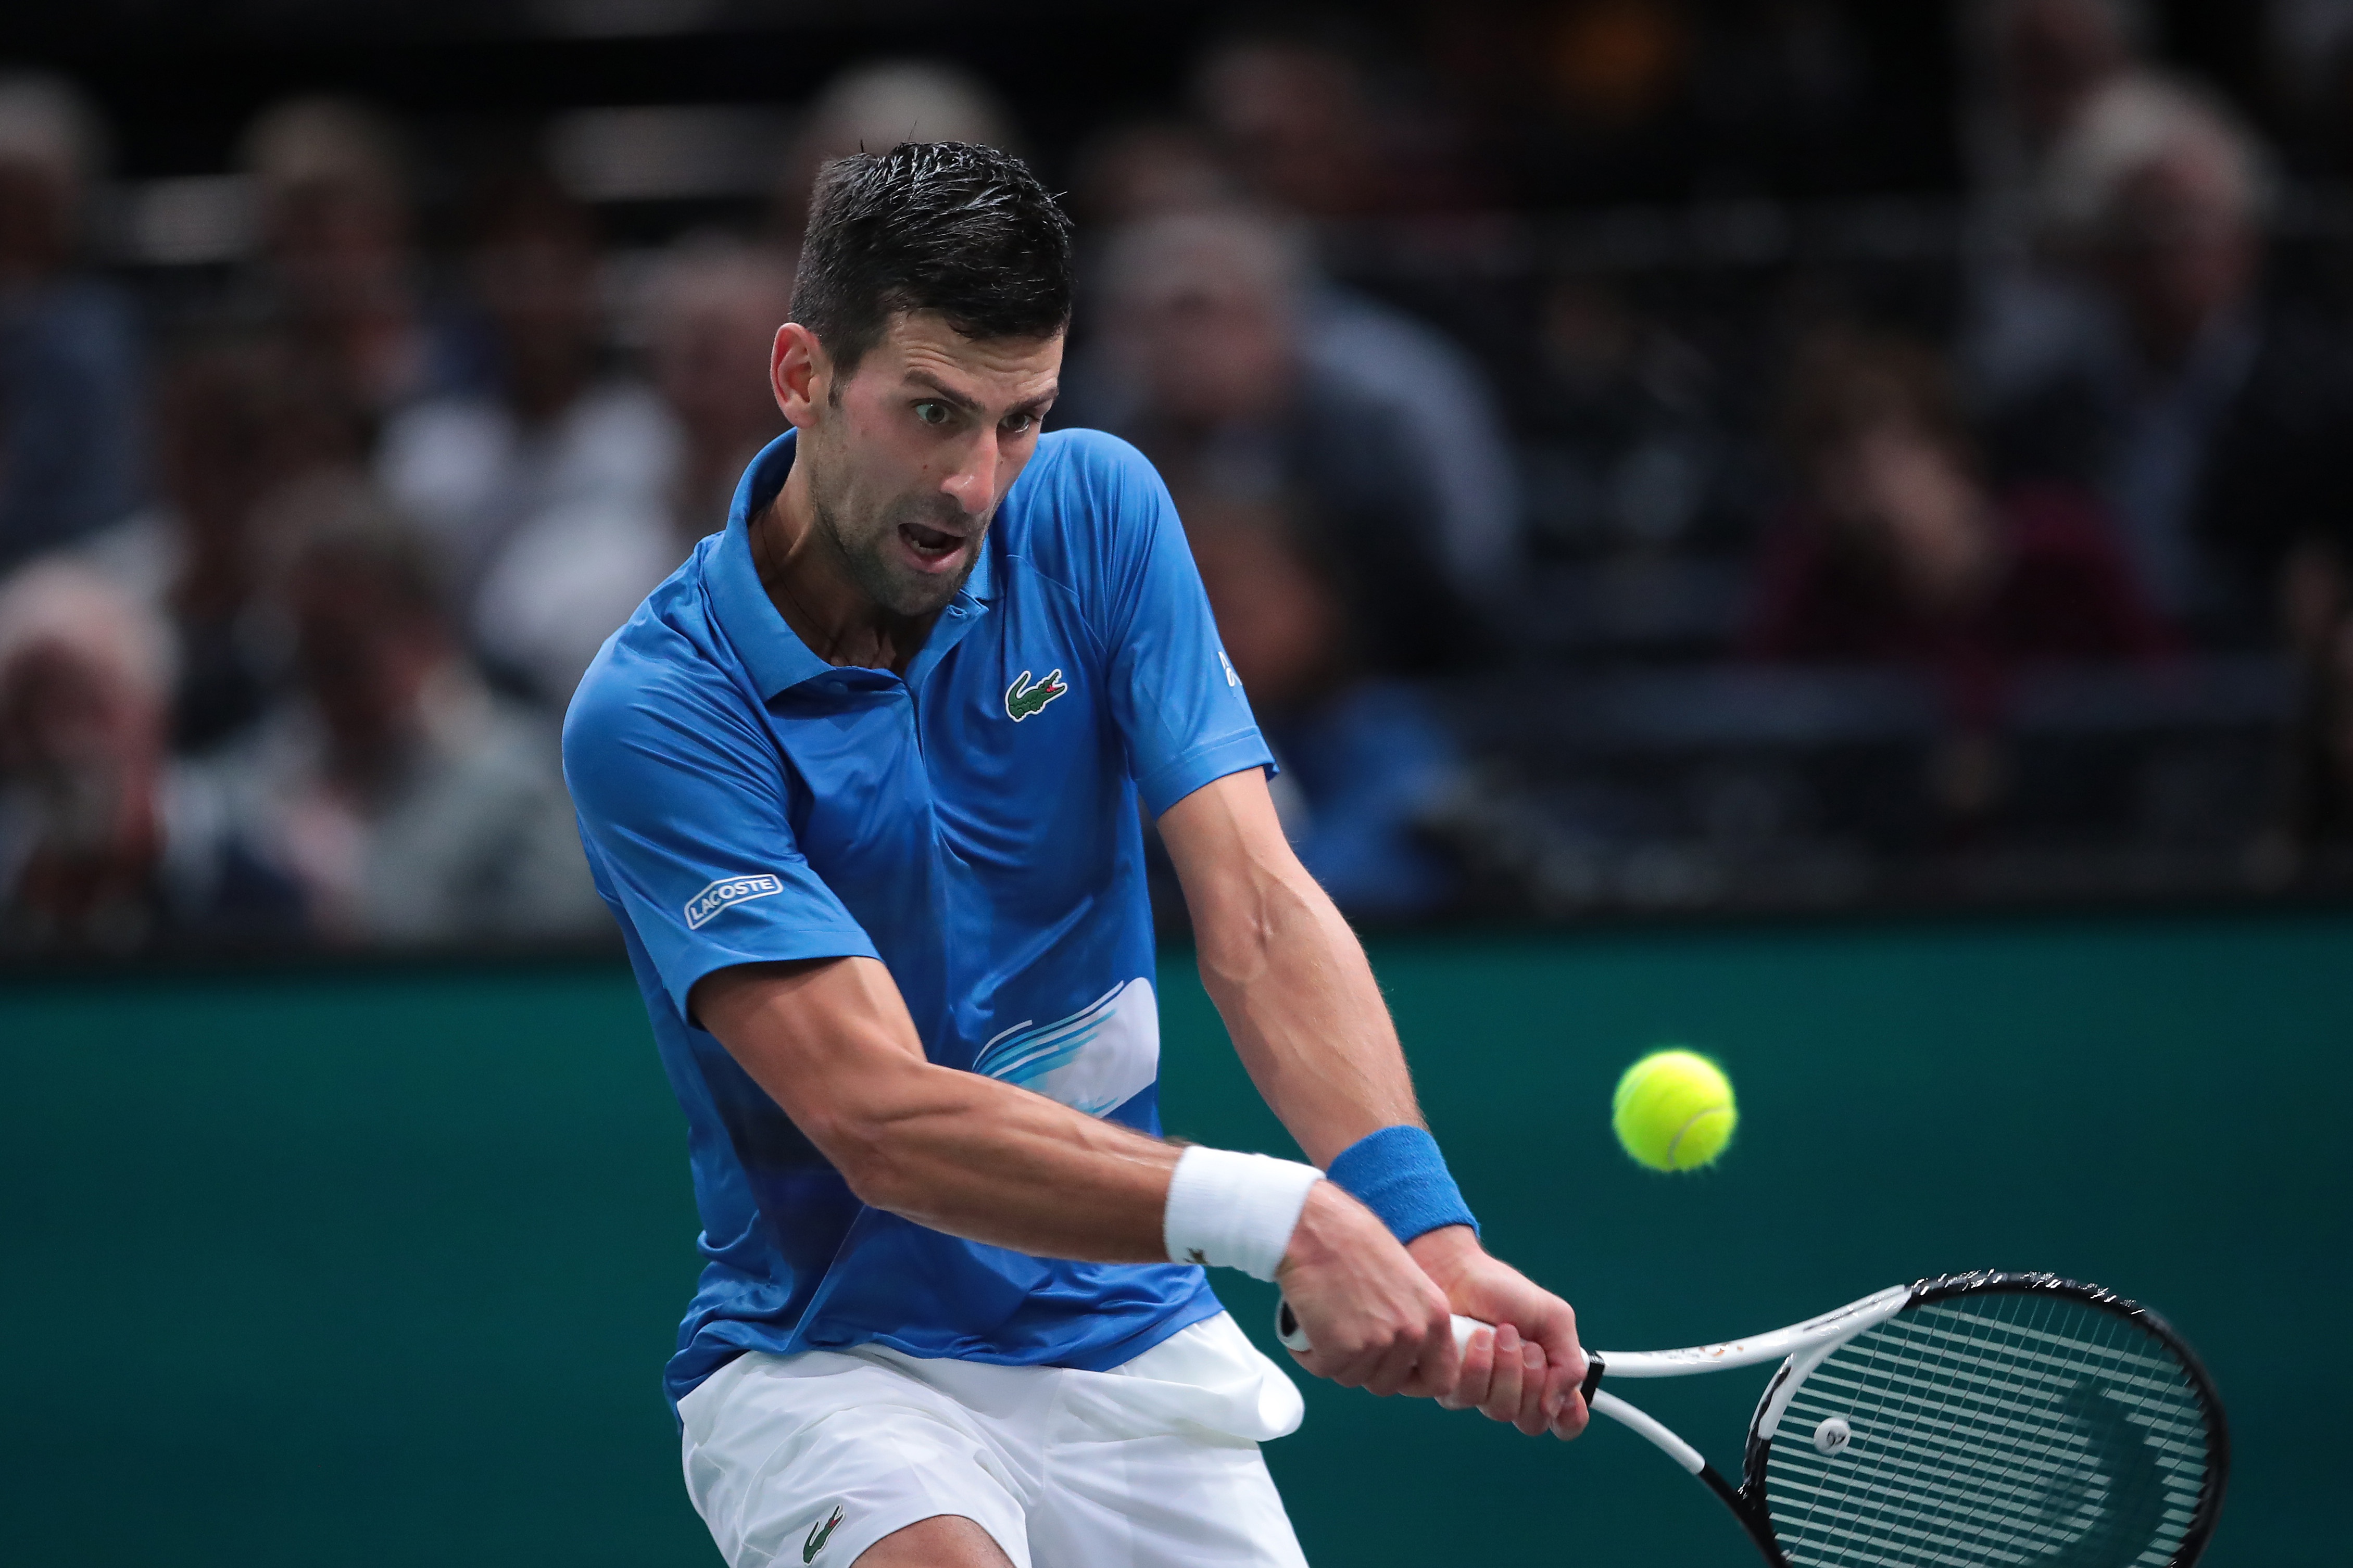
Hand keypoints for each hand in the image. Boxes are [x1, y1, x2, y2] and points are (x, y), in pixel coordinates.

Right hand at [1276, 1183, 1460, 1398]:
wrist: (1315, 1226)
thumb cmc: (1352, 1241)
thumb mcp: (1405, 1278)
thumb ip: (1412, 1316)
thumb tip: (1404, 1352)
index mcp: (1435, 1314)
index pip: (1442, 1380)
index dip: (1415, 1383)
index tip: (1394, 1373)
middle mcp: (1412, 1331)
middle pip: (1388, 1383)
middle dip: (1364, 1367)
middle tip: (1345, 1335)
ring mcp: (1377, 1342)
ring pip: (1352, 1377)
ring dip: (1335, 1358)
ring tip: (1324, 1321)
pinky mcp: (1341, 1348)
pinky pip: (1323, 1369)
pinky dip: (1309, 1354)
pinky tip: (1307, 1324)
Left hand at [1410, 1225, 1589, 1439]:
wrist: (1459, 1272)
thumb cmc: (1505, 1291)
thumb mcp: (1554, 1318)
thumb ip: (1569, 1362)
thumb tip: (1557, 1405)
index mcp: (1543, 1377)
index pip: (1562, 1421)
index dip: (1569, 1419)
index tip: (1570, 1402)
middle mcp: (1513, 1390)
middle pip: (1532, 1422)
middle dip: (1534, 1382)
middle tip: (1529, 1346)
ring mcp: (1481, 1391)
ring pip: (1500, 1411)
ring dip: (1506, 1369)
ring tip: (1501, 1333)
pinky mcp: (1451, 1386)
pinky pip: (1467, 1398)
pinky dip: (1478, 1365)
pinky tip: (1477, 1338)